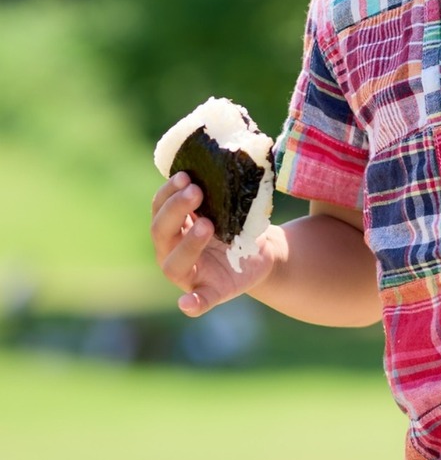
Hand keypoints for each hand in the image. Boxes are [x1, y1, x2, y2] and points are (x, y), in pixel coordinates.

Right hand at [150, 171, 275, 316]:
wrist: (260, 252)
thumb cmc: (238, 223)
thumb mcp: (227, 205)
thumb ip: (218, 189)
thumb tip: (227, 156)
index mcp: (173, 227)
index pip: (159, 208)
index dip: (167, 193)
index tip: (184, 175)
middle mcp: (172, 250)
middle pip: (161, 231)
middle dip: (176, 210)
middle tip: (196, 191)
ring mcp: (188, 274)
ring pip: (175, 262)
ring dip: (188, 243)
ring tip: (207, 225)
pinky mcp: (210, 292)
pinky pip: (197, 300)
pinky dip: (192, 303)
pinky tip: (187, 303)